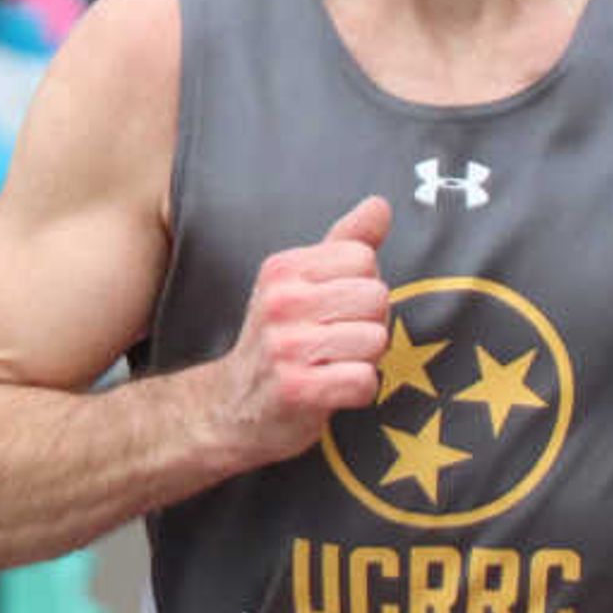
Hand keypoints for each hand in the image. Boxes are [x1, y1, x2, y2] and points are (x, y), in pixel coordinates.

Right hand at [212, 196, 393, 467]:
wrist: (232, 408)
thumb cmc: (279, 340)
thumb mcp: (300, 284)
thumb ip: (344, 242)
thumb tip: (380, 204)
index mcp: (282, 269)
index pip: (363, 258)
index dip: (362, 286)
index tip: (335, 308)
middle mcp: (280, 302)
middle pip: (376, 296)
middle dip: (370, 323)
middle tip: (338, 340)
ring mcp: (286, 347)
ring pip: (375, 340)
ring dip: (365, 360)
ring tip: (332, 365)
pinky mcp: (297, 390)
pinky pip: (363, 381)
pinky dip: (358, 391)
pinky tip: (332, 390)